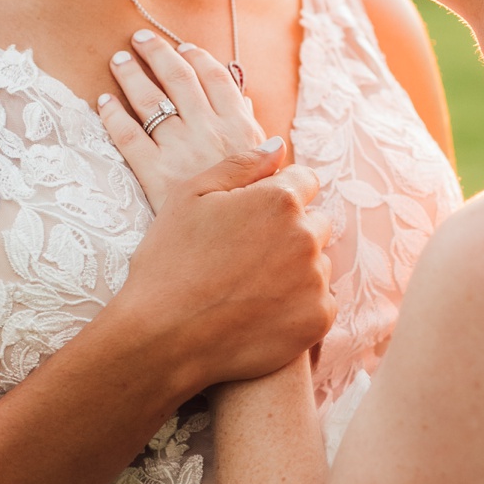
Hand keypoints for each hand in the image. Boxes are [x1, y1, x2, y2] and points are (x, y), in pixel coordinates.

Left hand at [97, 29, 272, 214]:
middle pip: (177, 79)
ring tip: (118, 60)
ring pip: (150, 101)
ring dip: (131, 75)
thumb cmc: (250, 203)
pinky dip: (113, 116)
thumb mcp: (265, 164)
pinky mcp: (155, 173)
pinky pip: (128, 136)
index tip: (180, 46)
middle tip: (139, 40)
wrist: (235, 245)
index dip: (195, 57)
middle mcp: (208, 130)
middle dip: (156, 53)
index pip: (214, 77)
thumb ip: (249, 125)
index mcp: (239, 126)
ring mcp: (180, 150)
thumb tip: (240, 93)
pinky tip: (103, 102)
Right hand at [118, 143, 335, 388]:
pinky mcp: (317, 320)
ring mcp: (316, 281)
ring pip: (317, 264)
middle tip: (245, 256)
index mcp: (278, 200)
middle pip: (315, 223)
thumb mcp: (188, 197)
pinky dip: (297, 306)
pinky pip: (320, 303)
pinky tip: (259, 313)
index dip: (277, 195)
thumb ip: (239, 166)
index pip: (305, 181)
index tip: (252, 217)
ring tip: (247, 288)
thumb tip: (278, 146)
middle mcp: (306, 236)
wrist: (163, 337)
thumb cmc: (168, 263)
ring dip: (294, 270)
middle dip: (289, 232)